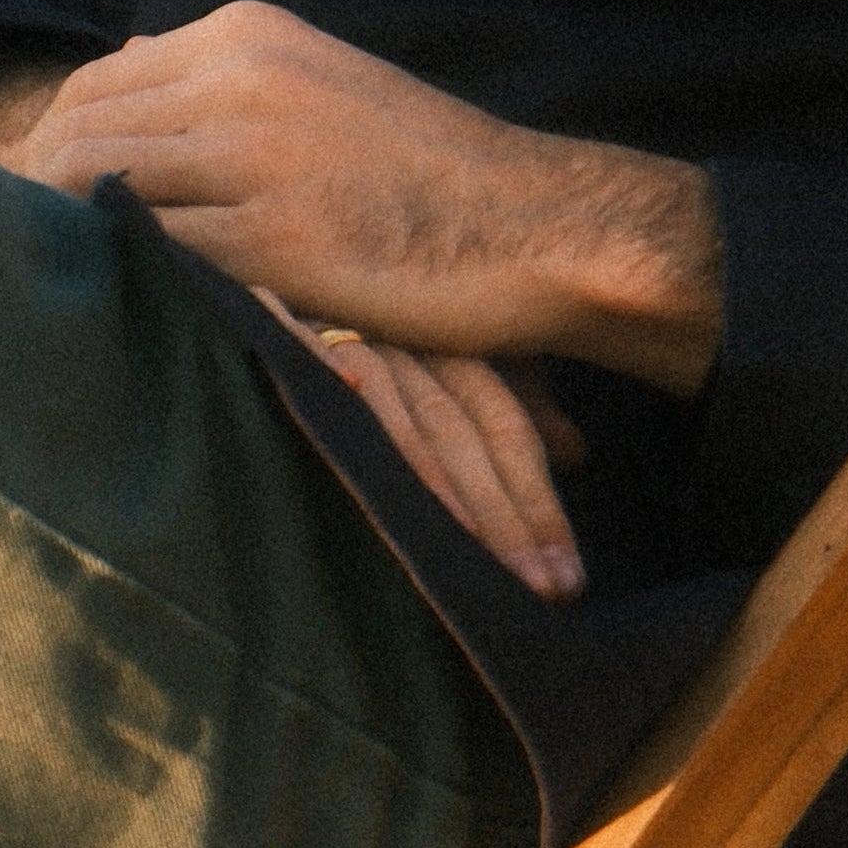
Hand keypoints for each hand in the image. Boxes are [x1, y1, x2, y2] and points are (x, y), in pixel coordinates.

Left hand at [8, 0, 723, 393]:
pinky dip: (119, 284)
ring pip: (97, 187)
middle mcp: (240, 73)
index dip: (46, 149)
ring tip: (45, 304)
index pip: (96, 81)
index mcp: (248, 30)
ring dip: (59, 244)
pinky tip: (111, 324)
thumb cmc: (425, 174)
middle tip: (10, 270)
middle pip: (77, 128)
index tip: (25, 212)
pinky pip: (154, 254)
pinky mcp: (273, 236)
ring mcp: (254, 152)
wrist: (529, 221)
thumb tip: (126, 110)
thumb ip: (228, 94)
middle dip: (29, 196)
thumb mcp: (322, 91)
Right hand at [258, 295, 588, 597]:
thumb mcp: (438, 363)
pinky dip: (345, 395)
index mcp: (442, 342)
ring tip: (481, 572)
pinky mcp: (285, 336)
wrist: (271, 256)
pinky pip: (328, 374)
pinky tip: (362, 418)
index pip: (500, 422)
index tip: (569, 581)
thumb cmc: (351, 335)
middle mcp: (402, 338)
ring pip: (409, 421)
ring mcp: (345, 337)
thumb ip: (510, 400)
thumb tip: (576, 451)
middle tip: (549, 591)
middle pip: (464, 429)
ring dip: (448, 496)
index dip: (537, 501)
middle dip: (509, 515)